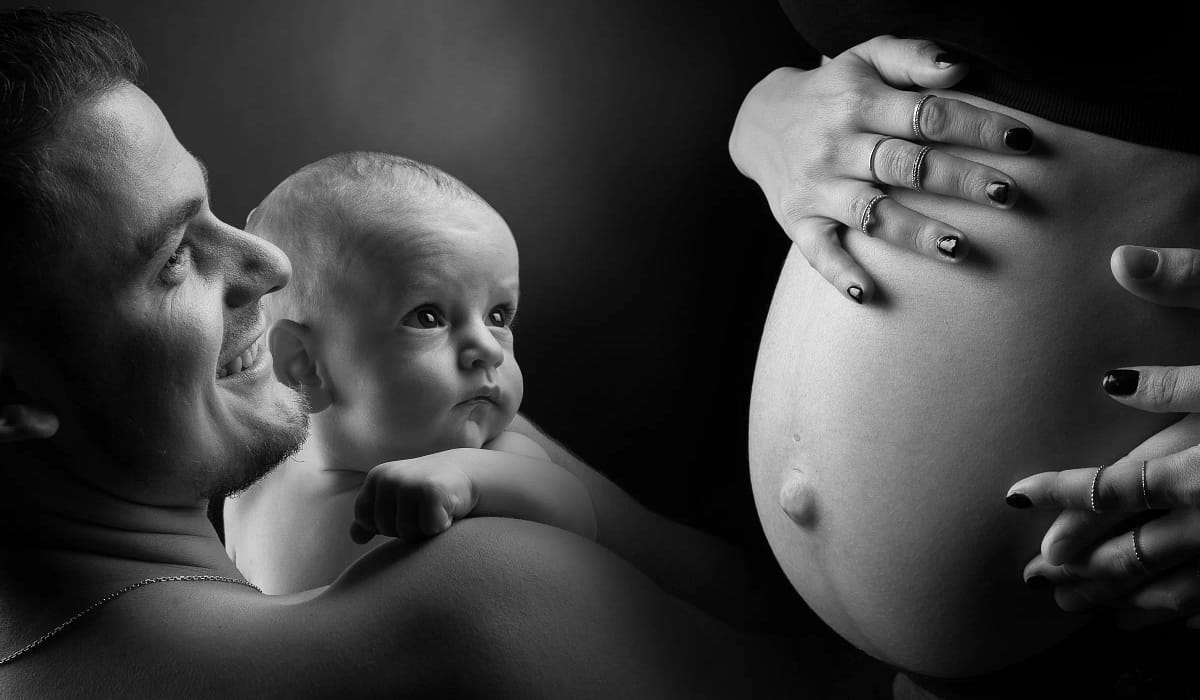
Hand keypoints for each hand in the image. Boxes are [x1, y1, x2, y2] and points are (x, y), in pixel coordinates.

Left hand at [349, 450, 478, 544]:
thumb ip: (372, 517)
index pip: (365, 520)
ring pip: (407, 533)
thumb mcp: (395, 500)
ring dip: (424, 530)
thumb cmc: (427, 491)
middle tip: (424, 509)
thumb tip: (355, 538)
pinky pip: (428, 529)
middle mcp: (389, 477)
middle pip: (386, 529)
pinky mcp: (431, 492)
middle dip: (407, 528)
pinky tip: (448, 510)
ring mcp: (409, 484)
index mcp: (377, 478)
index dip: (386, 524)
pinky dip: (441, 527)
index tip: (405, 511)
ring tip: (435, 510)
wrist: (466, 473)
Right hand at [728, 35, 1033, 302]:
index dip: (976, 126)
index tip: (1022, 141)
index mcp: (860, 102)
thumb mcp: (865, 57)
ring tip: (959, 248)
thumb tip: (959, 69)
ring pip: (872, 212)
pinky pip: (817, 250)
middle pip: (906, 165)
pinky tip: (867, 293)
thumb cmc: (832, 90)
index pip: (927, 115)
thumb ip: (912, 57)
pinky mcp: (797, 221)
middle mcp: (838, 145)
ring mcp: (817, 187)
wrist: (759, 121)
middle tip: (1007, 195)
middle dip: (959, 180)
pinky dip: (839, 272)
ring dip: (914, 231)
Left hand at [1006, 245, 1199, 627]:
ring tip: (1090, 607)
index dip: (1061, 494)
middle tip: (1036, 578)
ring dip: (1133, 597)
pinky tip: (1177, 616)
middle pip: (1141, 553)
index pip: (1115, 486)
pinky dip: (1198, 609)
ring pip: (1188, 586)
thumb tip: (1122, 259)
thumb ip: (1194, 286)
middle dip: (1085, 567)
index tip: (1014, 497)